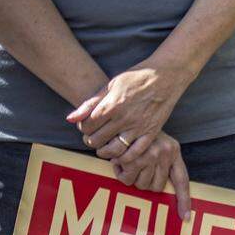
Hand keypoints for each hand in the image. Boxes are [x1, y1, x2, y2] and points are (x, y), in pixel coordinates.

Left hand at [67, 60, 193, 157]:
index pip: (87, 126)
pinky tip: (121, 153)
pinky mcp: (151, 133)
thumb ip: (90, 103)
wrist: (165, 77)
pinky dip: (125, 157)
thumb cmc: (135, 78)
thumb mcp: (110, 85)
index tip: (86, 126)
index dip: (83, 128)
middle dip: (91, 141)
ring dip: (105, 152)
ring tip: (104, 148)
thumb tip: (70, 119)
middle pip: (97, 140)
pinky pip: (135, 153)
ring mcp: (138, 128)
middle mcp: (123, 118)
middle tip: (94, 138)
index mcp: (111, 105)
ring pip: (114, 150)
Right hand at [112, 132, 192, 220]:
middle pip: (155, 188)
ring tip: (125, 163)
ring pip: (140, 185)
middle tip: (136, 169)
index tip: (186, 217)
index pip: (182, 180)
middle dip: (143, 183)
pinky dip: (120, 173)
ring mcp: (149, 156)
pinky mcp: (132, 157)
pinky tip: (117, 161)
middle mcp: (164, 154)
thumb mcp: (158, 142)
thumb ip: (163, 162)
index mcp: (174, 151)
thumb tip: (158, 188)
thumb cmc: (139, 133)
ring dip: (130, 178)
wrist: (122, 114)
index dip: (184, 200)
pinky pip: (126, 179)